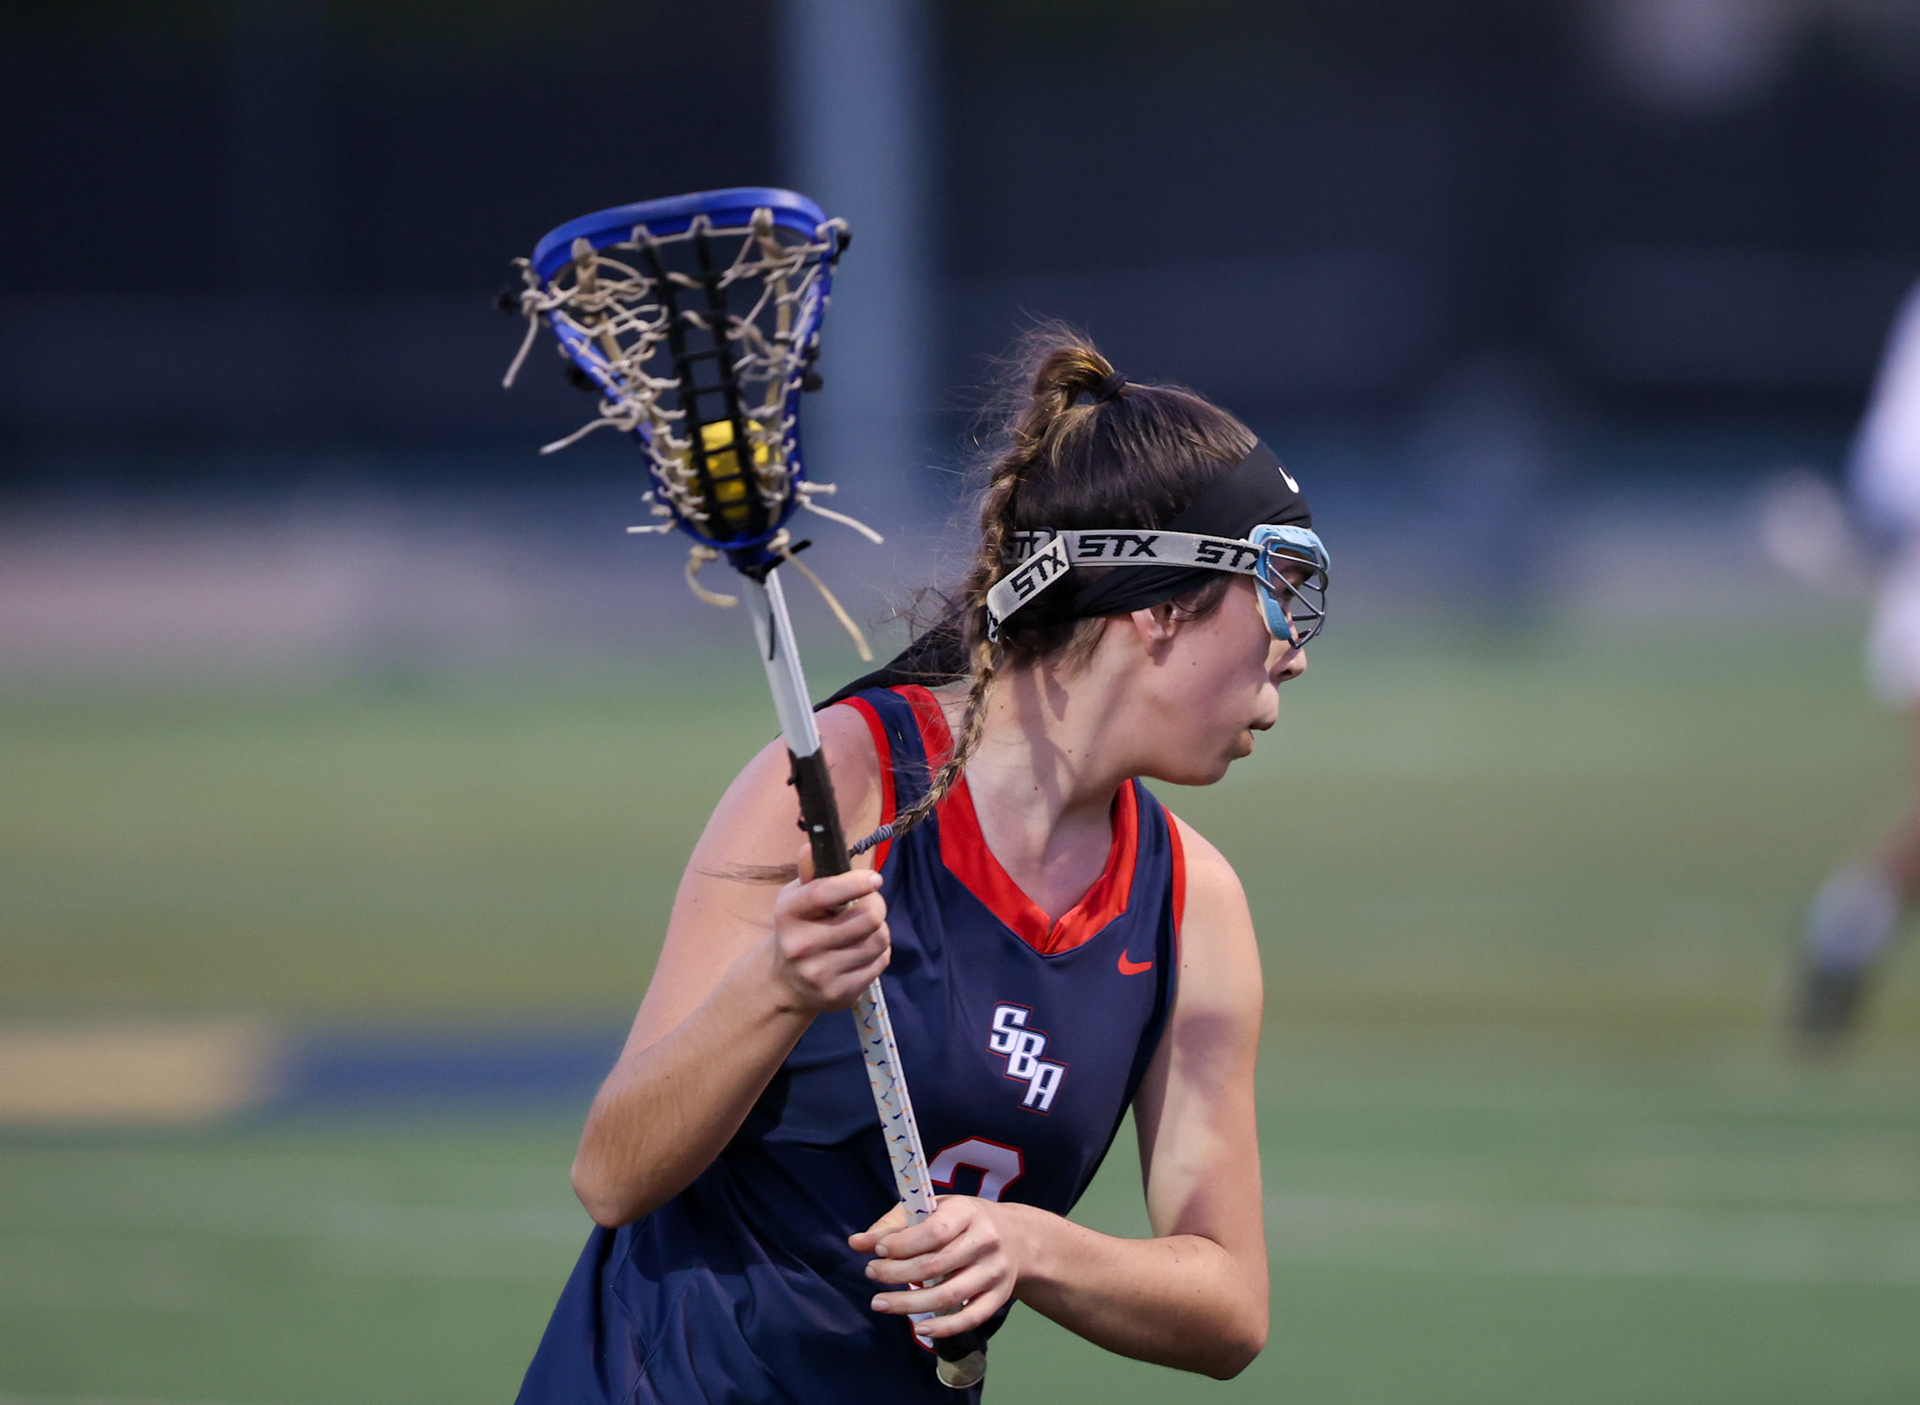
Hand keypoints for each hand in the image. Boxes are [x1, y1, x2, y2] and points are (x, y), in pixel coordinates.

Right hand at [767, 848, 889, 1014]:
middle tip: (872, 903)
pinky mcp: (839, 993)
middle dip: (877, 905)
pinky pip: (880, 963)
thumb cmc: (798, 927)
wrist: (786, 983)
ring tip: (865, 928)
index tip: (875, 879)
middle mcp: (801, 945)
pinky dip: (879, 953)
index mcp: (788, 913)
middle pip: (866, 917)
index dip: (855, 882)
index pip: (824, 893)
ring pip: (878, 940)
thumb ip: (810, 872)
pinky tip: (863, 951)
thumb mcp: (797, 897)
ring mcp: (820, 973)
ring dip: (880, 930)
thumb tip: (812, 846)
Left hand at [850, 1196, 1020, 1337]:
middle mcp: (985, 1241)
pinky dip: (943, 1327)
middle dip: (896, 1273)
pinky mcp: (999, 1297)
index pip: (934, 1231)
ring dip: (909, 1303)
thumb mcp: (935, 1208)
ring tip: (880, 1302)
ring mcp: (994, 1272)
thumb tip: (856, 1242)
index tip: (876, 1250)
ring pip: (949, 1295)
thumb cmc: (964, 1221)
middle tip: (871, 1273)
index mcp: (968, 1212)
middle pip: (936, 1265)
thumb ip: (895, 1224)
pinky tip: (918, 1327)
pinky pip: (970, 1318)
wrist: (1018, 1238)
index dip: (902, 1244)